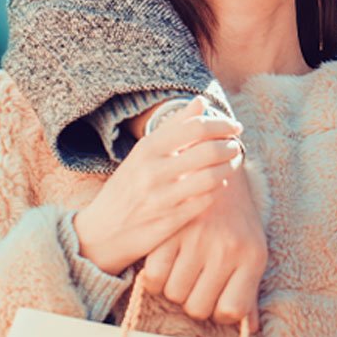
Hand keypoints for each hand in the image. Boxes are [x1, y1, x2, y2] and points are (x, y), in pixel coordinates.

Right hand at [72, 98, 243, 274]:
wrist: (100, 234)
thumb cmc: (126, 188)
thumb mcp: (142, 154)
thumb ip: (173, 127)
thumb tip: (201, 102)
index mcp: (146, 149)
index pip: (195, 127)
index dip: (222, 124)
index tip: (234, 126)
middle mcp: (153, 171)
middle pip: (208, 150)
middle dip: (230, 145)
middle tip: (237, 145)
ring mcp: (162, 198)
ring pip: (212, 176)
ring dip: (230, 167)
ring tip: (234, 162)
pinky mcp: (170, 221)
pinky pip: (206, 201)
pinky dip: (219, 189)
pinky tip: (220, 184)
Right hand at [139, 161, 266, 327]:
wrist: (220, 167)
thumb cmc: (237, 217)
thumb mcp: (253, 248)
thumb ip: (249, 290)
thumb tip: (251, 330)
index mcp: (252, 257)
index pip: (231, 310)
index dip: (220, 313)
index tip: (216, 303)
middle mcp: (227, 249)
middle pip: (197, 307)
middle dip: (192, 302)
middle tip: (194, 286)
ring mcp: (198, 239)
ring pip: (174, 293)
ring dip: (173, 290)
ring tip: (178, 273)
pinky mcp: (171, 229)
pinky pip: (154, 275)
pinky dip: (154, 278)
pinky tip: (162, 265)